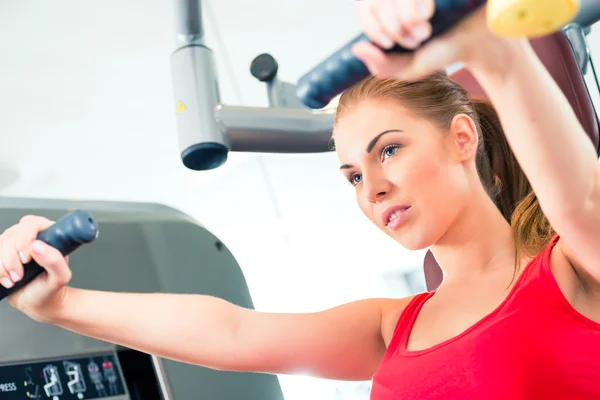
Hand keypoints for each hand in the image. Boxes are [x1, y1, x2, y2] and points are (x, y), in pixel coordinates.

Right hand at [1, 215, 71, 322]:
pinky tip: (6, 280)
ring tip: (15, 280)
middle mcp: (30, 235)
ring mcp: (13, 243)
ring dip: (4, 266)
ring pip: (0, 244)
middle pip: (12, 235)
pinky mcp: (1, 252)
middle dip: (12, 259)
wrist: (37, 302)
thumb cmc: (50, 288)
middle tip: (20, 276)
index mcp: (49, 235)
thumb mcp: (60, 278)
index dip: (25, 238)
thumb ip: (55, 261)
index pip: (32, 223)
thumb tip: (37, 246)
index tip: (26, 259)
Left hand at [353, 0, 502, 79]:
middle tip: (416, 39)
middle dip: (393, 26)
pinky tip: (427, 14)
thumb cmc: (443, 52)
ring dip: (404, 16)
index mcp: (390, 8)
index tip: (389, 43)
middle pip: (379, 1)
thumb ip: (382, 65)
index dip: (372, 26)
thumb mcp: (410, 67)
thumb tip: (357, 48)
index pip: (365, 7)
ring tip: (425, 29)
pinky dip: (416, 5)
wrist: (478, 41)